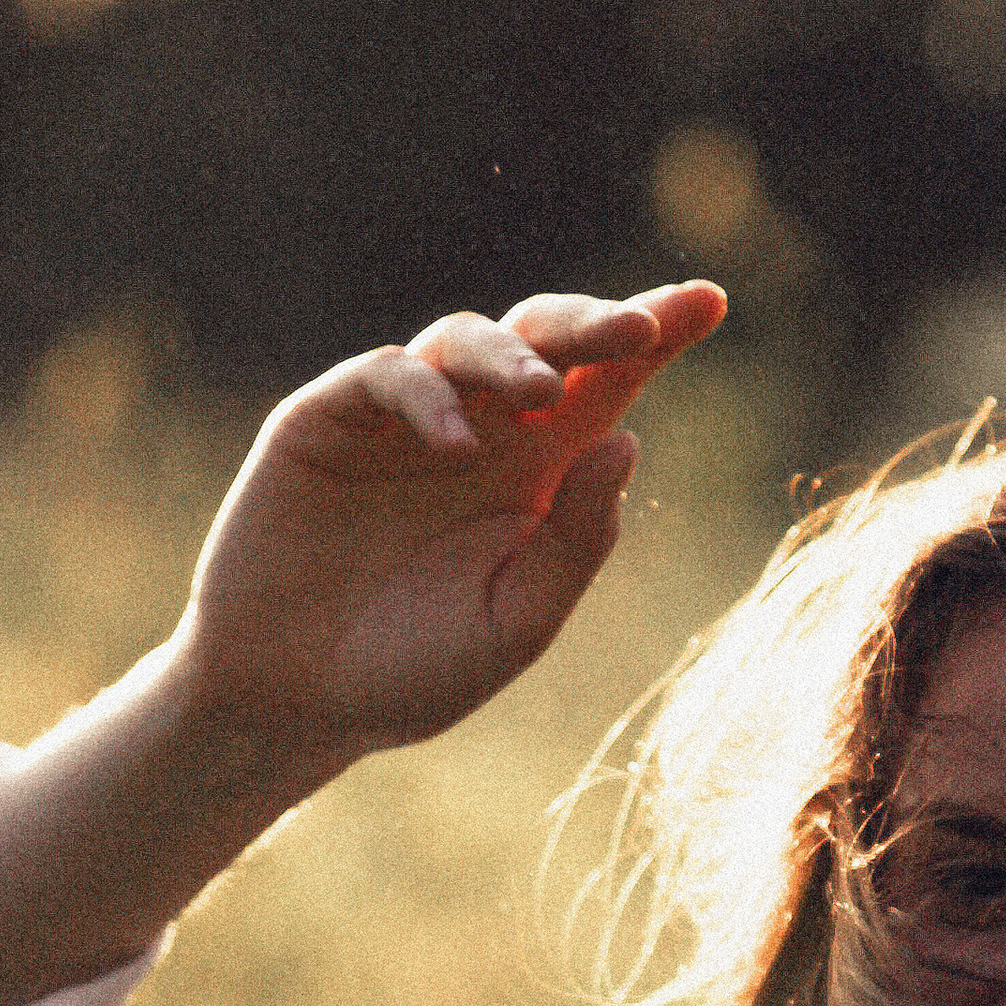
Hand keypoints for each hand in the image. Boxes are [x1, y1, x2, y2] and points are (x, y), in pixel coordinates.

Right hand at [172, 283, 725, 776]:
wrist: (294, 704)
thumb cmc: (411, 671)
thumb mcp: (515, 623)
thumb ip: (576, 543)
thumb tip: (630, 440)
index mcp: (540, 470)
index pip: (609, 383)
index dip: (658, 332)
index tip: (711, 300)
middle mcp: (479, 428)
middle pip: (546, 341)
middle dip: (595, 322)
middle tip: (640, 328)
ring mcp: (402, 418)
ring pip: (467, 338)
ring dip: (514, 355)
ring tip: (545, 393)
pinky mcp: (327, 418)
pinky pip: (386, 375)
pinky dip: (426, 395)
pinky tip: (455, 443)